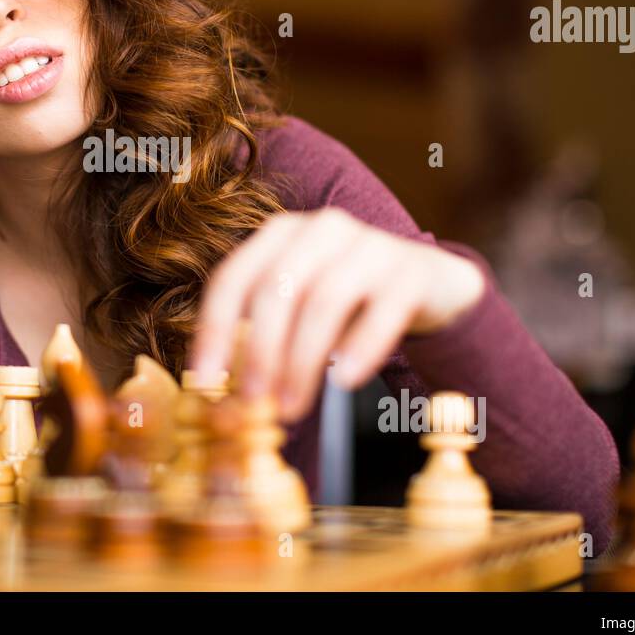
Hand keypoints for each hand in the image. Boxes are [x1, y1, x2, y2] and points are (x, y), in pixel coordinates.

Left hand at [189, 207, 485, 421]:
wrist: (431, 284)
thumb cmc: (351, 304)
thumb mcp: (301, 311)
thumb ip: (265, 342)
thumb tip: (223, 401)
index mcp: (281, 234)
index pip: (233, 278)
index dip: (213, 330)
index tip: (204, 381)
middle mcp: (321, 229)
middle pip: (277, 290)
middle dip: (260, 351)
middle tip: (254, 402)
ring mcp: (369, 244)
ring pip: (324, 301)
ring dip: (302, 361)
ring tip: (293, 405)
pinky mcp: (410, 270)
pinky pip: (381, 311)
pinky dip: (359, 348)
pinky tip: (344, 380)